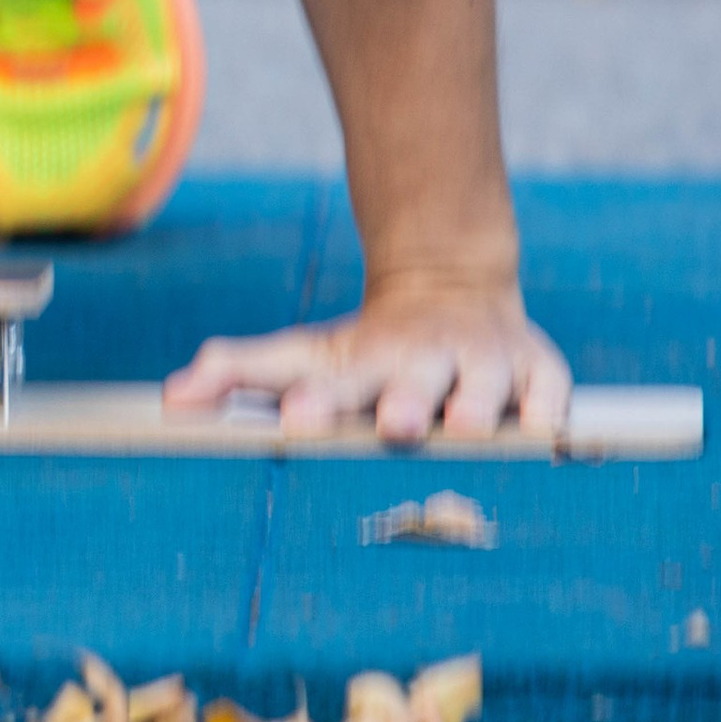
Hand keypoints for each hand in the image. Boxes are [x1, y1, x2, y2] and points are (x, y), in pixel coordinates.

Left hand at [163, 277, 571, 444]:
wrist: (447, 289)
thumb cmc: (364, 350)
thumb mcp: (303, 355)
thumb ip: (238, 373)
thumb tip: (170, 396)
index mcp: (360, 362)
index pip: (331, 381)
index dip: (313, 402)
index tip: (294, 423)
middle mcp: (420, 360)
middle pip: (409, 383)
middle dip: (403, 403)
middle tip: (394, 425)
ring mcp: (480, 364)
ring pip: (482, 387)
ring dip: (475, 406)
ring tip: (469, 426)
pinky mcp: (537, 374)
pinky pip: (550, 395)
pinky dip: (549, 411)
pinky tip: (548, 432)